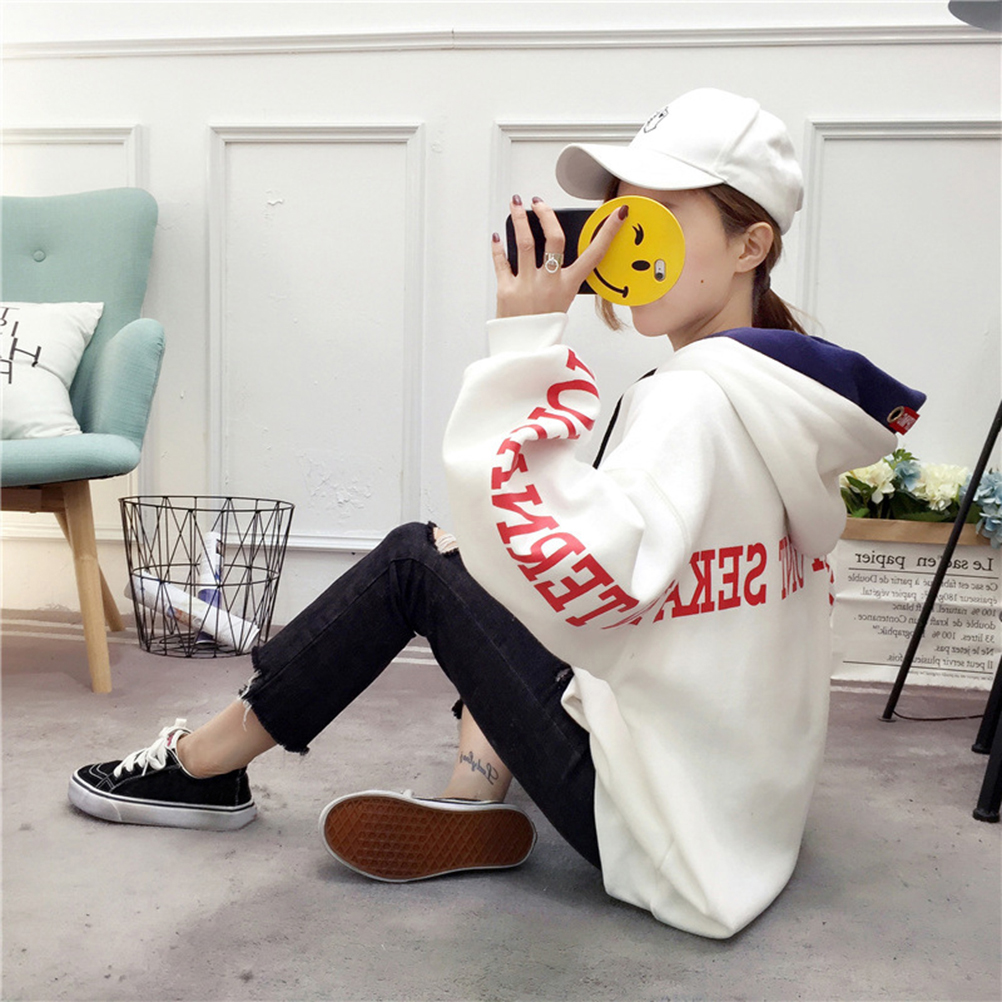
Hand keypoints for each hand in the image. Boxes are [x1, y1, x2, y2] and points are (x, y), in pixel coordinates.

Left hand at [491, 195, 627, 318]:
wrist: (525, 350)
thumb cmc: (544, 324)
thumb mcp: (562, 300)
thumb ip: (560, 275)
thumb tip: (549, 245)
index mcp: (569, 286)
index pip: (594, 254)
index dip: (608, 232)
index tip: (617, 213)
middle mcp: (549, 283)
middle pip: (554, 239)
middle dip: (546, 214)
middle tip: (538, 202)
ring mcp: (527, 286)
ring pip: (524, 242)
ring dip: (519, 219)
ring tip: (515, 204)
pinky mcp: (507, 290)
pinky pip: (501, 262)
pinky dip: (498, 246)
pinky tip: (497, 236)